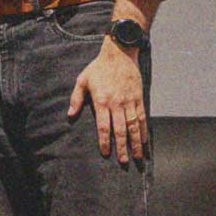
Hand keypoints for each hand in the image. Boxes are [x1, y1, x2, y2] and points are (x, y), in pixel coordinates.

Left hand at [67, 35, 147, 162]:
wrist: (119, 53)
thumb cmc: (98, 68)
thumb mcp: (82, 80)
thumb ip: (76, 98)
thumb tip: (70, 115)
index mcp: (101, 101)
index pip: (103, 126)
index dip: (104, 141)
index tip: (105, 153)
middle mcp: (117, 103)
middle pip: (120, 130)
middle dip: (122, 147)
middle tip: (123, 162)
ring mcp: (129, 101)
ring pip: (133, 126)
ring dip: (135, 143)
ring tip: (137, 157)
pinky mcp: (138, 98)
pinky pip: (142, 118)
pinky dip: (144, 131)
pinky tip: (144, 142)